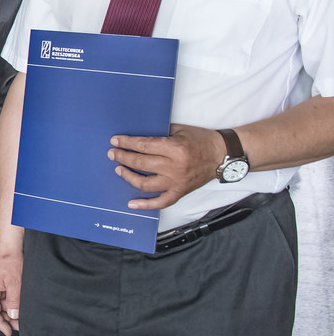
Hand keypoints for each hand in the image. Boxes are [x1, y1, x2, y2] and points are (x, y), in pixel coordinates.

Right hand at [0, 246, 22, 335]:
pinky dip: (13, 303)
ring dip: (11, 312)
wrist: (12, 244)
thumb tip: (13, 315)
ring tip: (23, 318)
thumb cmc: (10, 260)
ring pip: (2, 304)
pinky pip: (7, 297)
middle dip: (7, 319)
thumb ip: (13, 300)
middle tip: (20, 326)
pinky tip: (22, 307)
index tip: (9, 332)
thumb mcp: (14, 282)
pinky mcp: (3, 283)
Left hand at [108, 124, 226, 209]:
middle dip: (123, 158)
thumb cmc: (202, 141)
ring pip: (145, 183)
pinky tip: (131, 203)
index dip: (127, 143)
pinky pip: (160, 202)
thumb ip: (160, 132)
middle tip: (113, 154)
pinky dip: (145, 205)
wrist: (223, 156)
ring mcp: (176, 182)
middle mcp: (174, 167)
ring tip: (119, 169)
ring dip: (128, 177)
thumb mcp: (181, 130)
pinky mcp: (180, 192)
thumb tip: (138, 135)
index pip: (144, 146)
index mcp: (175, 149)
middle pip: (141, 164)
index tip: (115, 141)